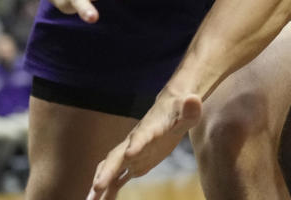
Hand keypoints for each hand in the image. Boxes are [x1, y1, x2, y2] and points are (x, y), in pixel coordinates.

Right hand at [87, 89, 202, 199]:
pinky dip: (107, 192)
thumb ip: (190, 109)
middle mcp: (133, 143)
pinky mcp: (132, 164)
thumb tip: (193, 100)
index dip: (136, 145)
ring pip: (110, 171)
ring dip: (99, 185)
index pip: (141, 137)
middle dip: (106, 172)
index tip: (129, 155)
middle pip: (115, 157)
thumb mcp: (187, 112)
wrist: (166, 111)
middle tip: (97, 187)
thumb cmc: (178, 111)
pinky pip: (116, 180)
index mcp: (148, 130)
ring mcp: (130, 155)